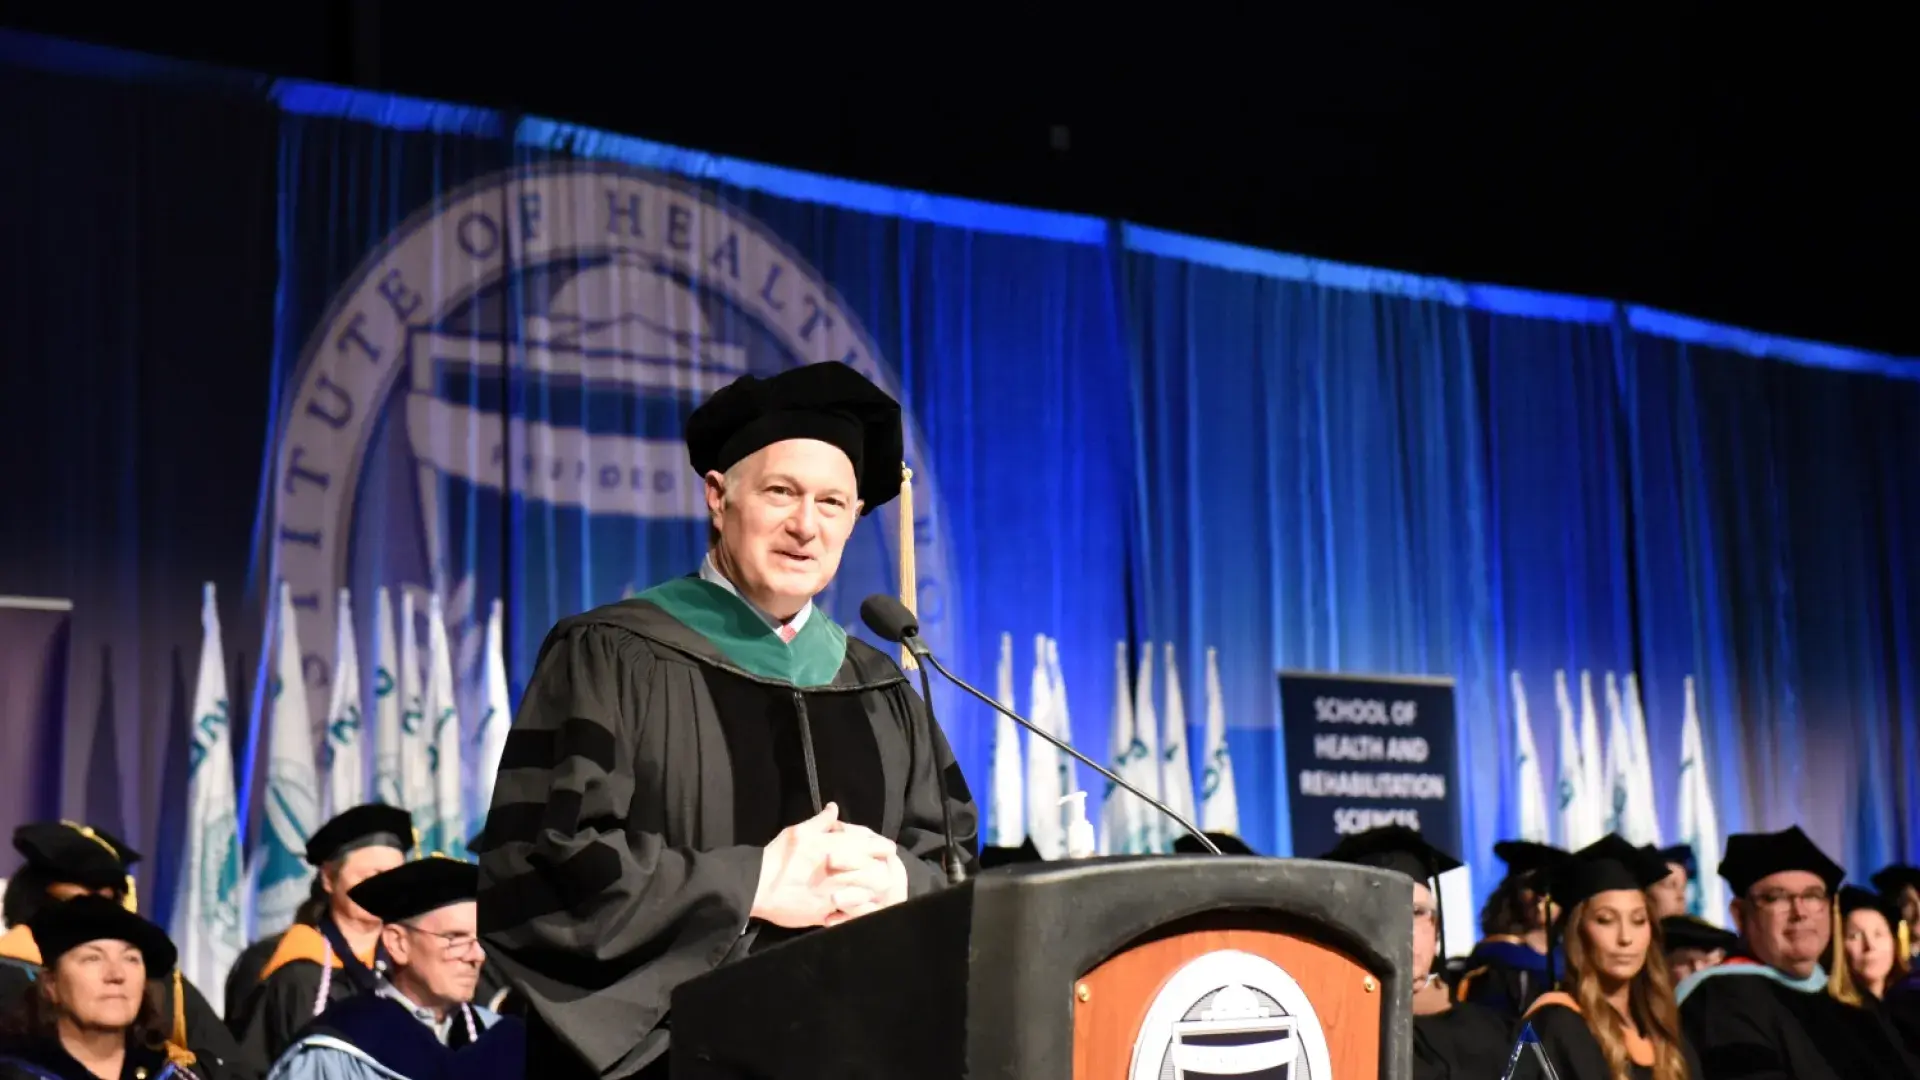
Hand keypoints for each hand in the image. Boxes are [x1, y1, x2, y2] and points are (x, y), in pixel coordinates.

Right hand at [750, 805, 897, 927]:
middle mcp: (839, 869)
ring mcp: (835, 892)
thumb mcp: (798, 832)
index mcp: (834, 846)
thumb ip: (821, 822)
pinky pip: (854, 912)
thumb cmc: (777, 857)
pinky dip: (861, 908)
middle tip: (886, 871)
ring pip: (869, 892)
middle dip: (884, 870)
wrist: (758, 887)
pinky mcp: (828, 912)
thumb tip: (834, 808)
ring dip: (875, 890)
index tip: (886, 850)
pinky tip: (862, 906)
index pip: (872, 845)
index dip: (883, 847)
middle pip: (877, 870)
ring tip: (875, 889)